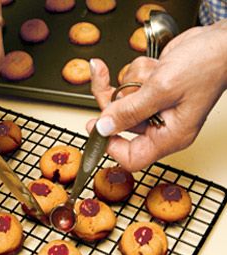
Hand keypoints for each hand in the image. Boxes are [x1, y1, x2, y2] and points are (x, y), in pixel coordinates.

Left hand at [88, 19, 226, 171]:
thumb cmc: (207, 65)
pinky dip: (136, 71)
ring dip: (129, 81)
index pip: (131, 158)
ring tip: (151, 72)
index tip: (96, 127)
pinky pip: (129, 84)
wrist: (221, 41)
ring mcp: (155, 107)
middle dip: (114, 100)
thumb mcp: (163, 89)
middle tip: (104, 83)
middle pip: (119, 124)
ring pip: (122, 100)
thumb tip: (103, 128)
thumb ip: (129, 110)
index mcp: (169, 136)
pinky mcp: (151, 91)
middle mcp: (161, 125)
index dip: (110, 145)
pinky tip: (153, 66)